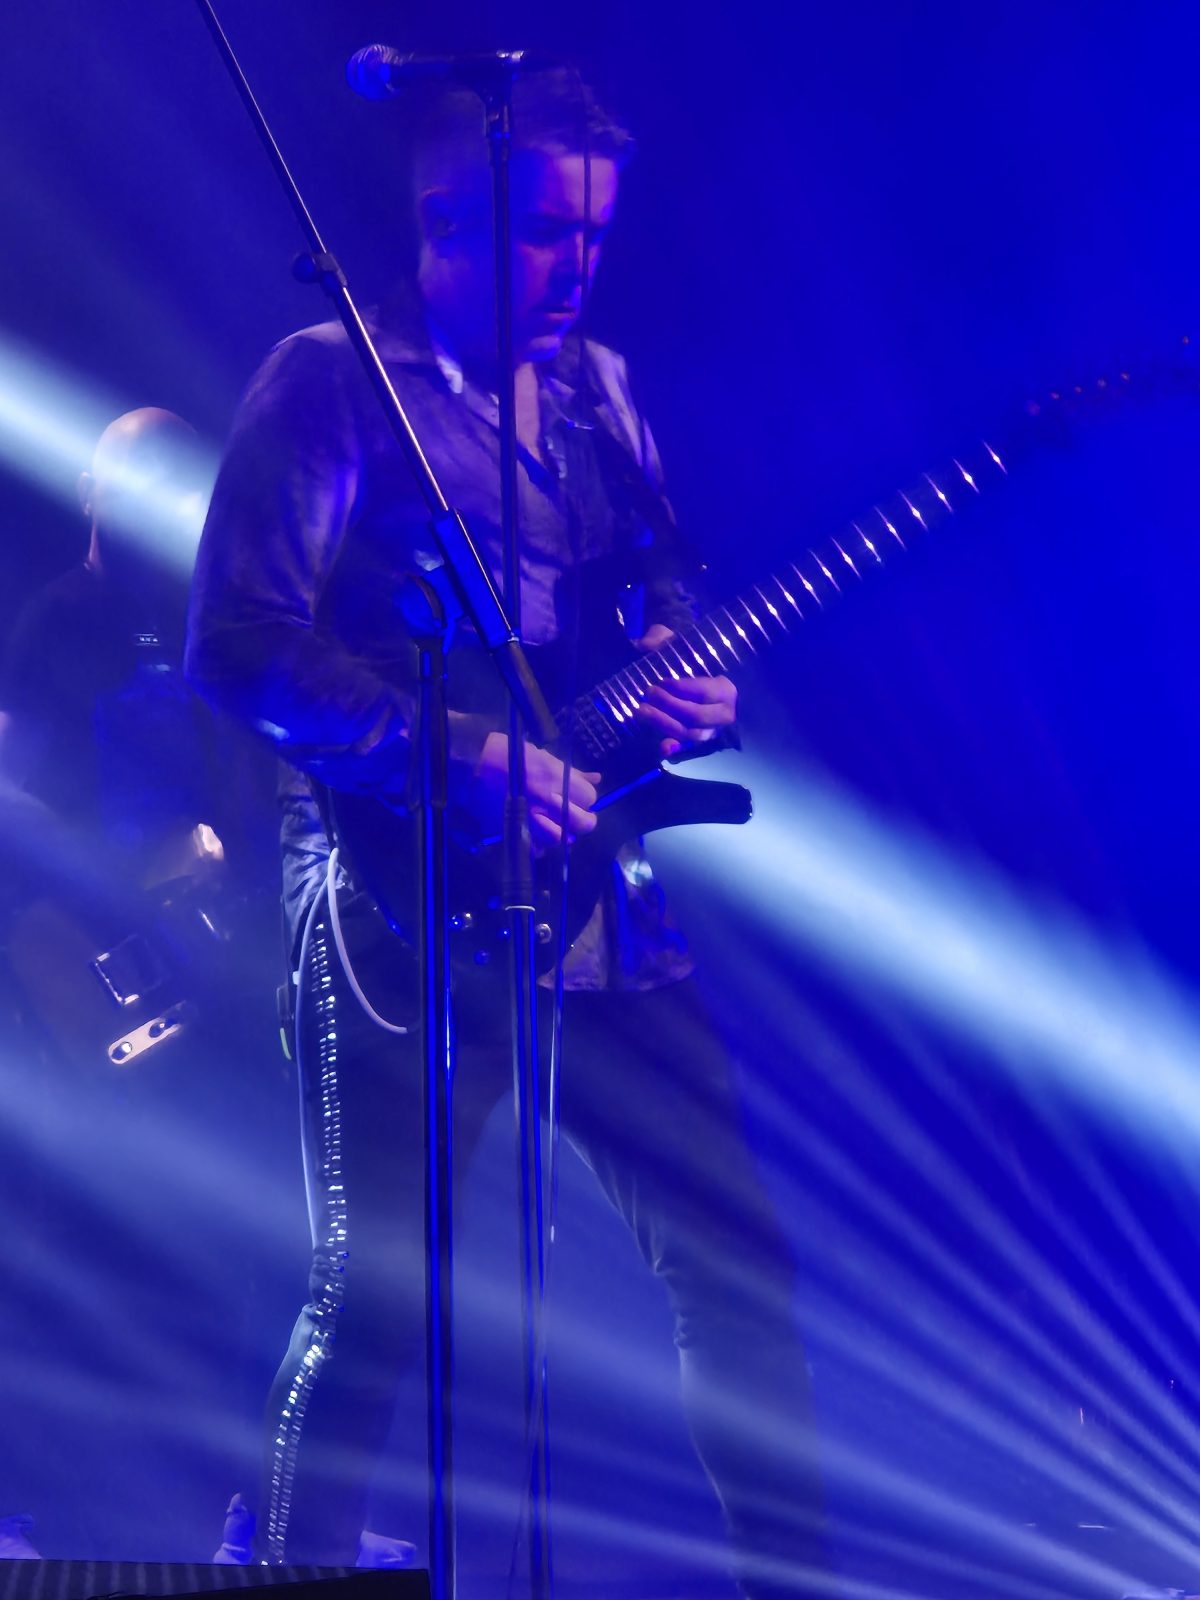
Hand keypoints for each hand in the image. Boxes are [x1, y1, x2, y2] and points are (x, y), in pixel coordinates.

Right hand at [474, 731, 599, 848]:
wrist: (471, 763)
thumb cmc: (507, 753)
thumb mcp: (542, 755)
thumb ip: (571, 772)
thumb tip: (596, 778)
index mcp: (557, 778)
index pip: (590, 797)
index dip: (585, 800)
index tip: (576, 798)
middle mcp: (549, 801)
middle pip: (584, 824)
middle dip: (580, 821)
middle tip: (569, 817)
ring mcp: (533, 819)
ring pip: (562, 839)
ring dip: (559, 834)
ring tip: (550, 825)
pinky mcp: (516, 831)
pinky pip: (537, 849)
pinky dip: (538, 846)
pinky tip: (534, 835)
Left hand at [633, 624, 736, 758]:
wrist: (694, 674)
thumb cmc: (687, 660)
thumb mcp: (677, 644)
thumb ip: (663, 639)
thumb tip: (644, 644)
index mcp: (725, 688)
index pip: (704, 691)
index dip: (683, 688)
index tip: (663, 682)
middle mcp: (723, 713)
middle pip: (696, 715)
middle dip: (670, 706)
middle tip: (649, 693)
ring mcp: (711, 730)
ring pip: (690, 733)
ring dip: (664, 724)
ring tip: (641, 711)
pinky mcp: (698, 741)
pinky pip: (687, 749)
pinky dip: (675, 749)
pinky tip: (661, 748)